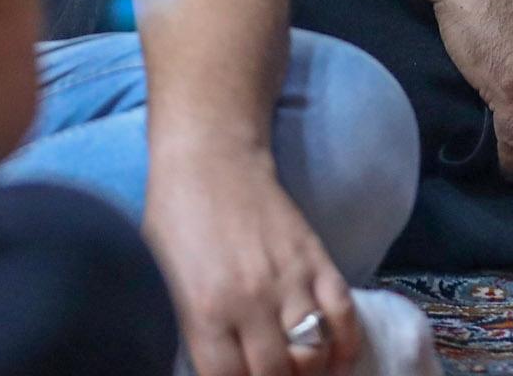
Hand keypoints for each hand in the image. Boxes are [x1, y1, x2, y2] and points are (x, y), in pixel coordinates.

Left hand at [143, 146, 357, 375]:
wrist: (211, 159)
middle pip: (276, 374)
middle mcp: (250, 302)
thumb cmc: (175, 219)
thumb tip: (216, 367)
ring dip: (309, 371)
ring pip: (314, 353)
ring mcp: (288, 280)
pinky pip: (344, 314)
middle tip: (272, 375)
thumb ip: (192, 329)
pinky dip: (347, 345)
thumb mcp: (164, 280)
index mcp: (204, 311)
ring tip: (300, 372)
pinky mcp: (316, 258)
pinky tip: (339, 360)